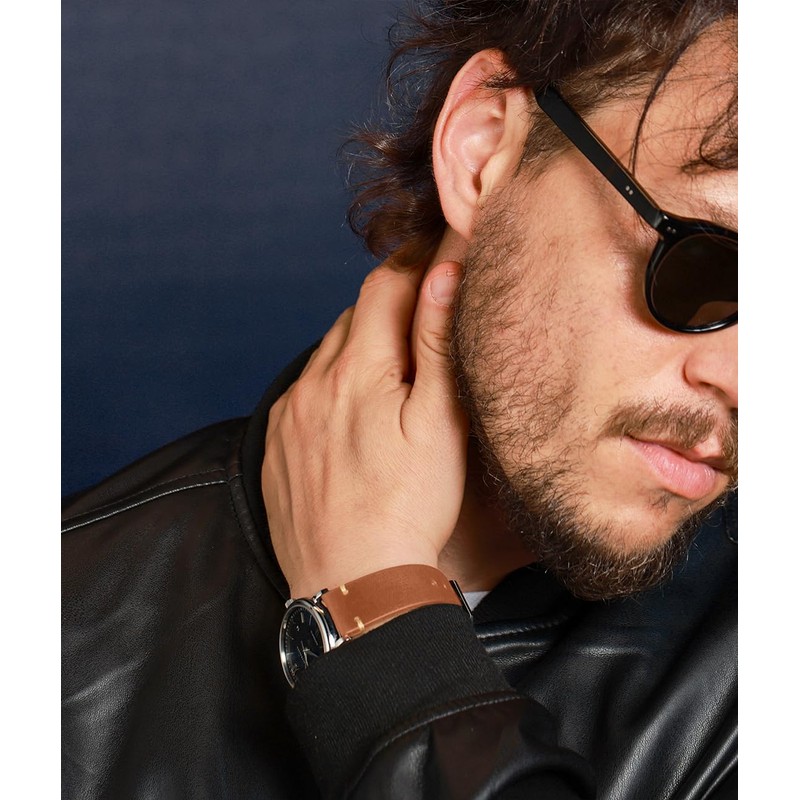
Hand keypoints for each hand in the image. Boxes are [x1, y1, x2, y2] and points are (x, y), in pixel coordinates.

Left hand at [263, 260, 467, 597]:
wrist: (353, 587)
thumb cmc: (407, 511)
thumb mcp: (439, 426)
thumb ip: (438, 345)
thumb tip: (443, 272)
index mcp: (359, 371)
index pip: (386, 286)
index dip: (415, 262)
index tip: (437, 249)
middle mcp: (313, 383)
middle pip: (353, 317)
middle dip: (388, 305)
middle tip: (423, 314)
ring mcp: (289, 415)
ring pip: (326, 355)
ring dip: (358, 348)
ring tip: (392, 372)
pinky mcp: (276, 445)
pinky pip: (303, 393)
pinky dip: (330, 386)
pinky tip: (352, 414)